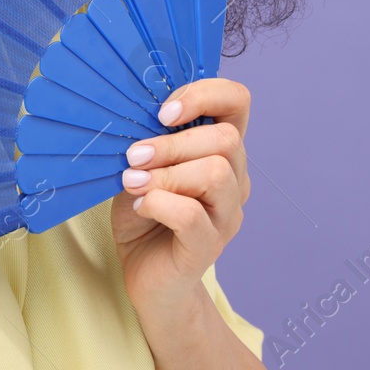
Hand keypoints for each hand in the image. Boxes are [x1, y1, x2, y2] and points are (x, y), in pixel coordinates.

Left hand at [110, 78, 250, 313]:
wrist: (145, 275)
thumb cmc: (144, 214)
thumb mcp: (143, 166)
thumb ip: (149, 141)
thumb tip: (132, 114)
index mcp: (221, 151)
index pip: (237, 102)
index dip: (205, 94)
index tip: (164, 112)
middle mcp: (234, 180)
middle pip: (226, 139)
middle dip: (173, 142)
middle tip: (134, 157)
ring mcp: (226, 215)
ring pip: (216, 173)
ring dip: (166, 173)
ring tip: (134, 182)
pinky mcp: (208, 246)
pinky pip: (192, 215)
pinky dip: (159, 203)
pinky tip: (140, 207)